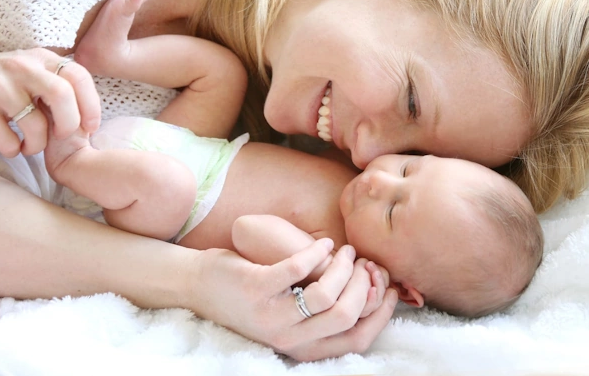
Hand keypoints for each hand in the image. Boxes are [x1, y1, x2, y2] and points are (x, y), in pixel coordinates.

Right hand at [0, 46, 99, 156]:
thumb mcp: (30, 70)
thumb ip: (56, 85)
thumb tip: (88, 117)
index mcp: (40, 58)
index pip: (79, 76)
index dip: (91, 105)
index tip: (90, 126)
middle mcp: (21, 68)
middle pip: (62, 97)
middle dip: (69, 125)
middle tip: (61, 137)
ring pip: (36, 126)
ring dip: (38, 145)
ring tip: (30, 145)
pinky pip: (9, 141)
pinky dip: (14, 150)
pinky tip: (10, 145)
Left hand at [193, 240, 397, 361]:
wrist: (200, 286)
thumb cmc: (254, 297)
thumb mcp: (292, 315)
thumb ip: (323, 311)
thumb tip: (375, 290)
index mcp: (302, 346)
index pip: (358, 339)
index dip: (381, 312)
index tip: (388, 285)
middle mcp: (288, 337)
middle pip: (348, 316)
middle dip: (365, 285)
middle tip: (363, 262)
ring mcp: (271, 314)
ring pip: (327, 295)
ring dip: (344, 266)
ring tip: (344, 250)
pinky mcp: (256, 287)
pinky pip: (298, 268)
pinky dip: (316, 251)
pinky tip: (322, 242)